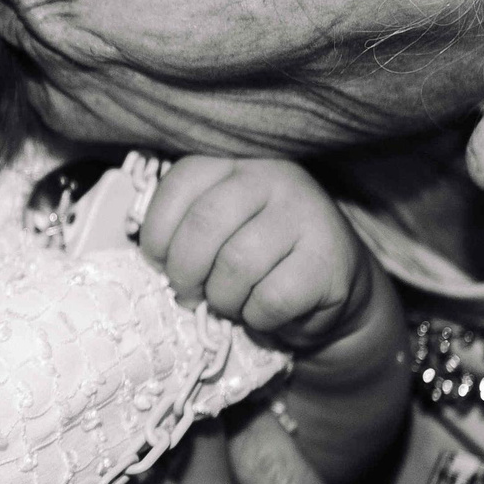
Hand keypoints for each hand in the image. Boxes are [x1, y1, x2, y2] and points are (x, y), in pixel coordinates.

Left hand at [139, 156, 379, 355]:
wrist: (334, 288)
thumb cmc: (261, 261)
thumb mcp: (222, 231)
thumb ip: (186, 228)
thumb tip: (150, 257)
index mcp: (237, 166)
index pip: (183, 180)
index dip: (158, 229)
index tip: (158, 261)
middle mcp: (274, 179)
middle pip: (205, 223)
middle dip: (184, 270)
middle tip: (188, 293)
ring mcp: (306, 215)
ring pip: (237, 264)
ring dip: (223, 298)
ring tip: (231, 302)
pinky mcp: (327, 259)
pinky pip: (271, 297)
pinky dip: (257, 317)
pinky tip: (263, 312)